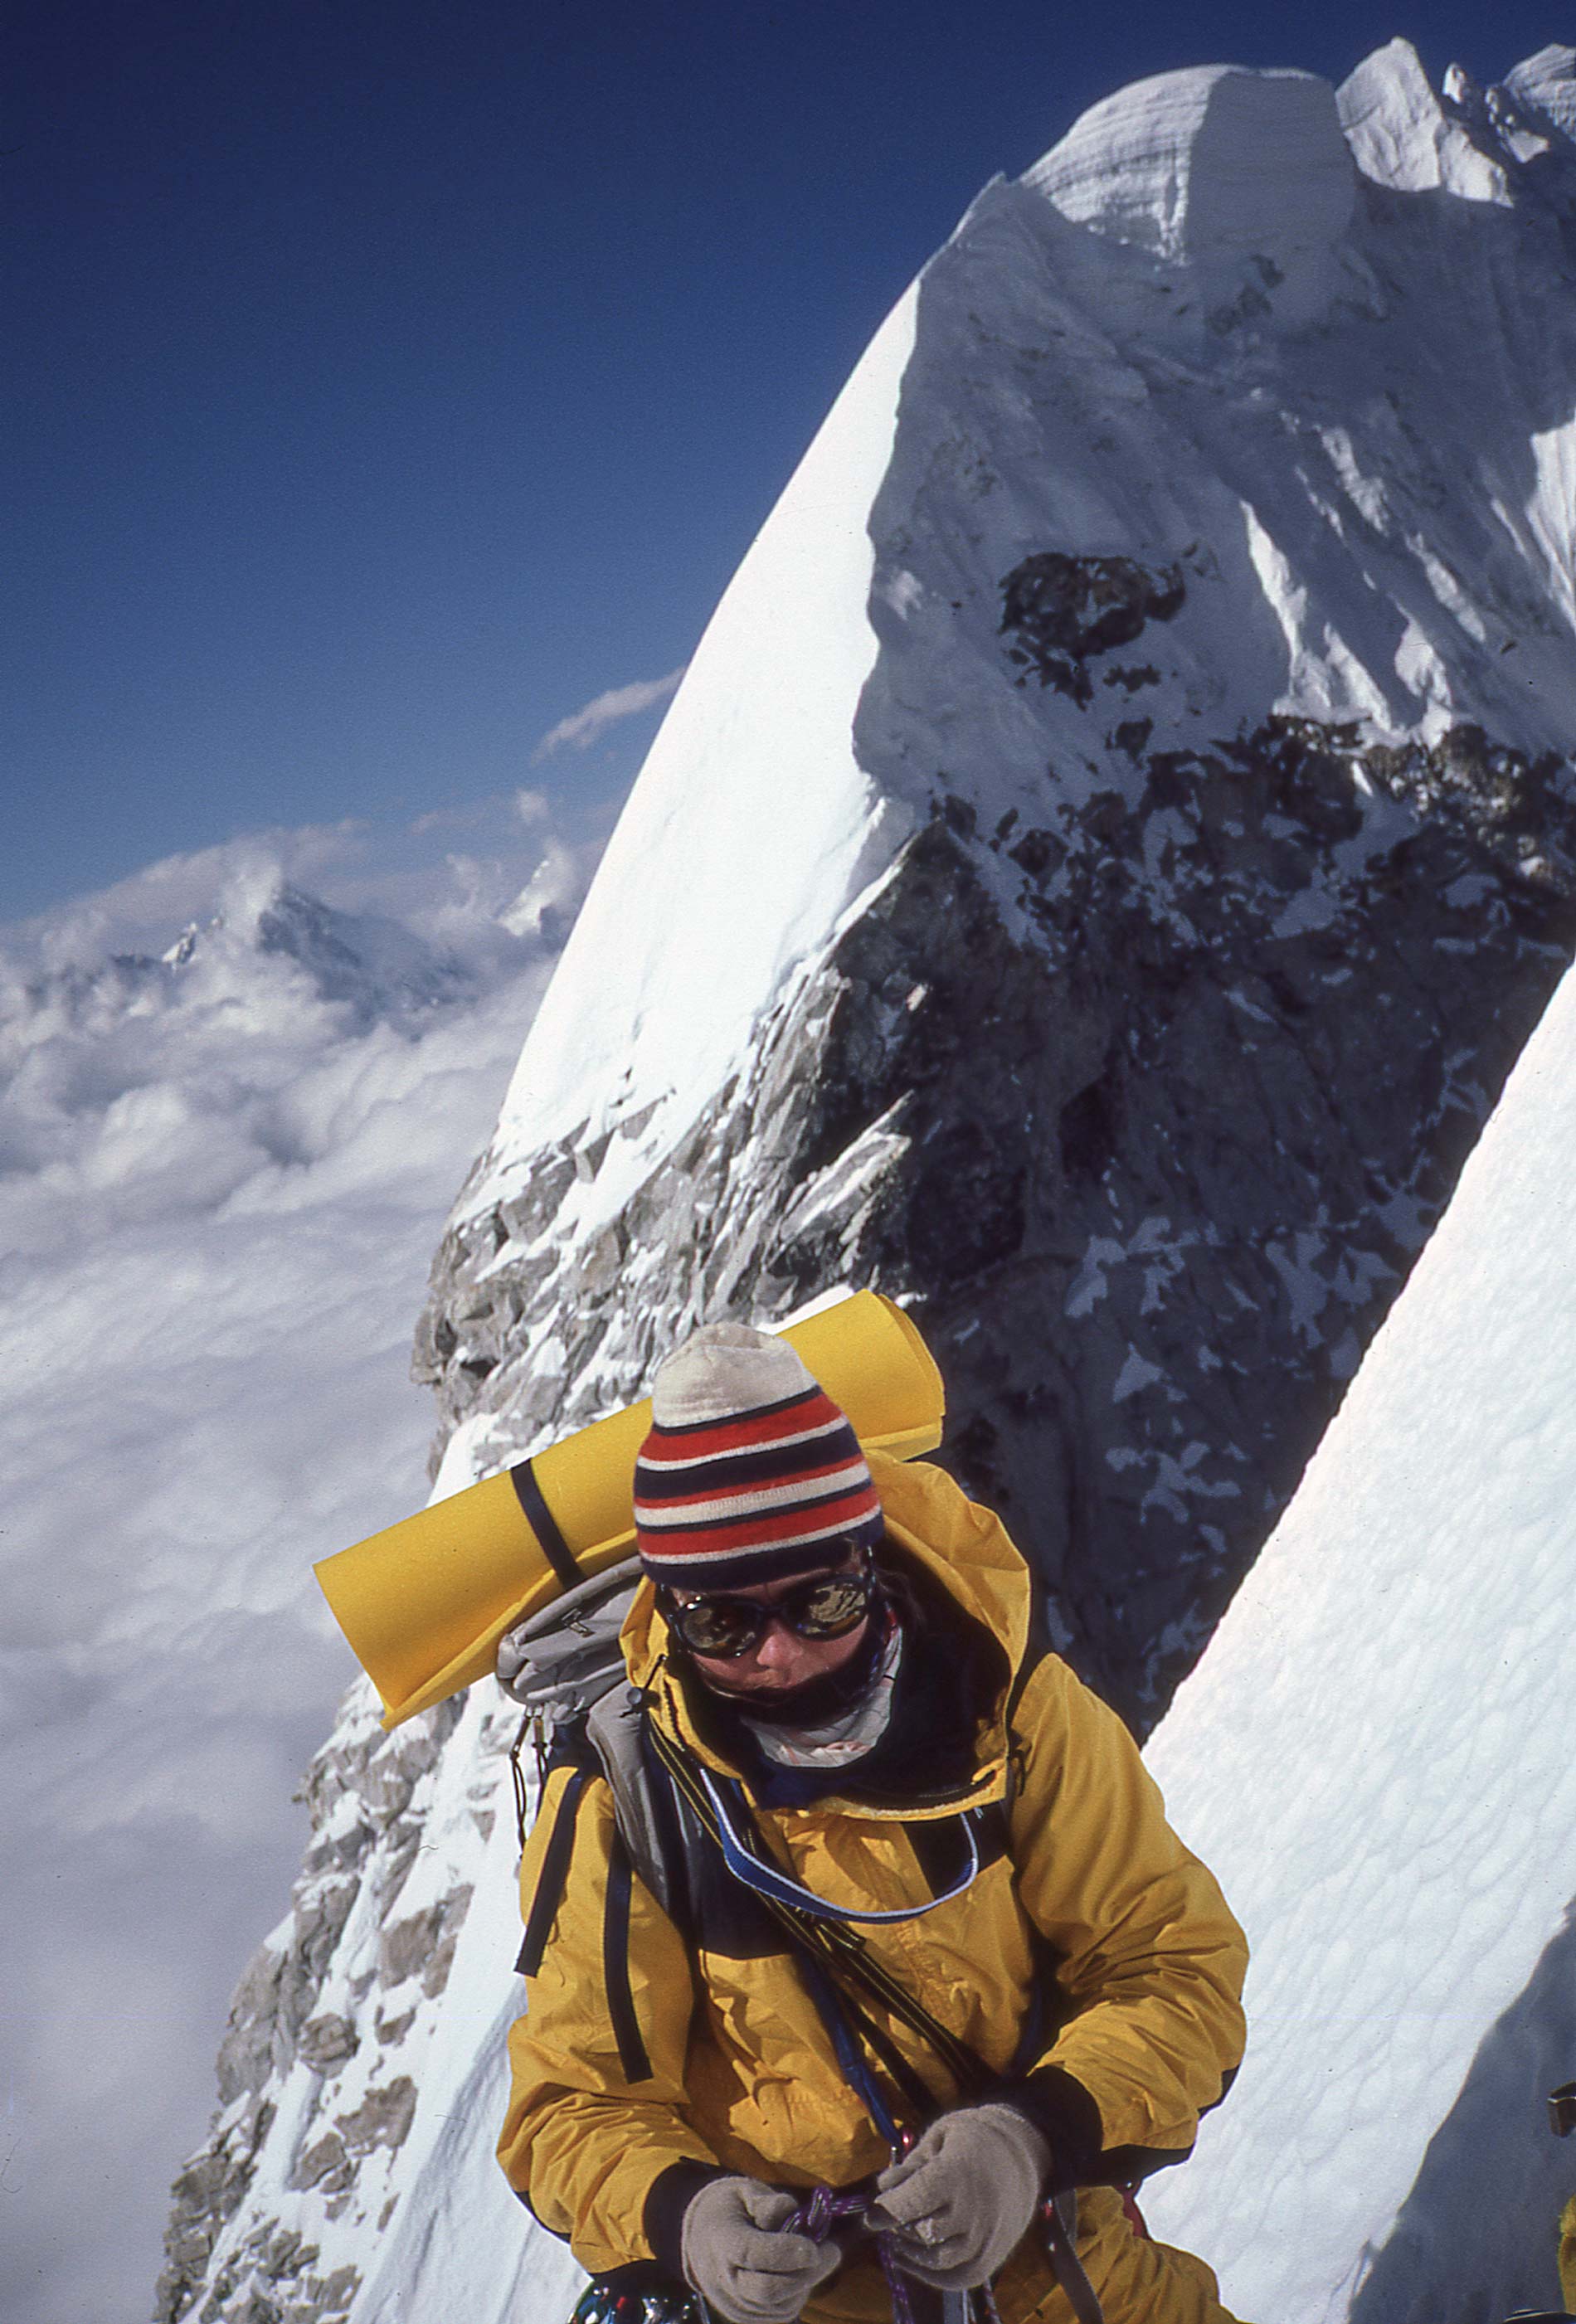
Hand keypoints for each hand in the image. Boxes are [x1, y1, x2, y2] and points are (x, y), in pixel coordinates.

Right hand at [680, 2176, 841, 2323]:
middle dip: (804, 2273)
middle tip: (832, 2251)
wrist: (704, 2242)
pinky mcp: (749, 2318)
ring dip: (807, 2282)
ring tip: (817, 2256)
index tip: (813, 2247)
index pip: (751, 2253)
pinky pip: (782, 2312)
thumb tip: (790, 2210)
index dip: (784, 2252)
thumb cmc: (732, 2210)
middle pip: (767, 2289)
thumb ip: (767, 2202)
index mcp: (721, 2242)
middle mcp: (725, 2280)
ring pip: (780, 2305)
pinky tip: (803, 2271)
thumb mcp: (745, 2193)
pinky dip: (799, 2293)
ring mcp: (736, 2304)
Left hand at [865, 2104, 1052, 2288]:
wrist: (1020, 2157)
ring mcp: (985, 2237)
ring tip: (898, 2236)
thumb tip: (882, 2189)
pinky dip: (931, 2275)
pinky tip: (912, 2259)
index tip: (872, 2214)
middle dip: (898, 2227)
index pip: (914, 2200)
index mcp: (957, 2173)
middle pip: (922, 2231)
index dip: (887, 2211)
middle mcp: (973, 2210)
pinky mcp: (993, 2256)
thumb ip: (910, 2163)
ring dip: (911, 2251)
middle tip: (888, 2217)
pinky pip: (959, 2278)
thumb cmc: (971, 2141)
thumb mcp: (940, 2135)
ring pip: (938, 2260)